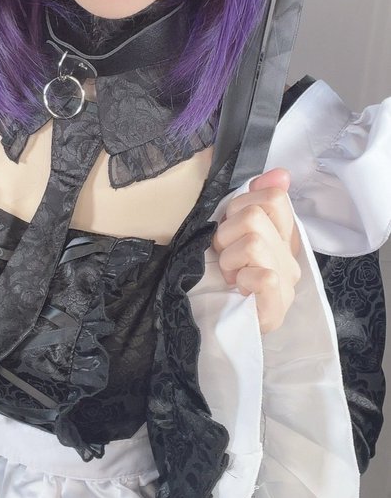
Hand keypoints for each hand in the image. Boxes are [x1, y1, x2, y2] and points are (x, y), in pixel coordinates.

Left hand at [211, 168, 301, 333]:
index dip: (242, 203)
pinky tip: (239, 289)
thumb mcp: (228, 232)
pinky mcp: (277, 307)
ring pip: (255, 244)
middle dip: (227, 233)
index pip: (274, 197)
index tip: (228, 224)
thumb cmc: (216, 277)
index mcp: (280, 238)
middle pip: (255, 217)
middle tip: (224, 255)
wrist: (208, 325)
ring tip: (229, 274)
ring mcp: (286, 284)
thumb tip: (280, 173)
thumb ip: (253, 201)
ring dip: (229, 258)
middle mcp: (288, 259)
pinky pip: (263, 275)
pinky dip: (243, 278)